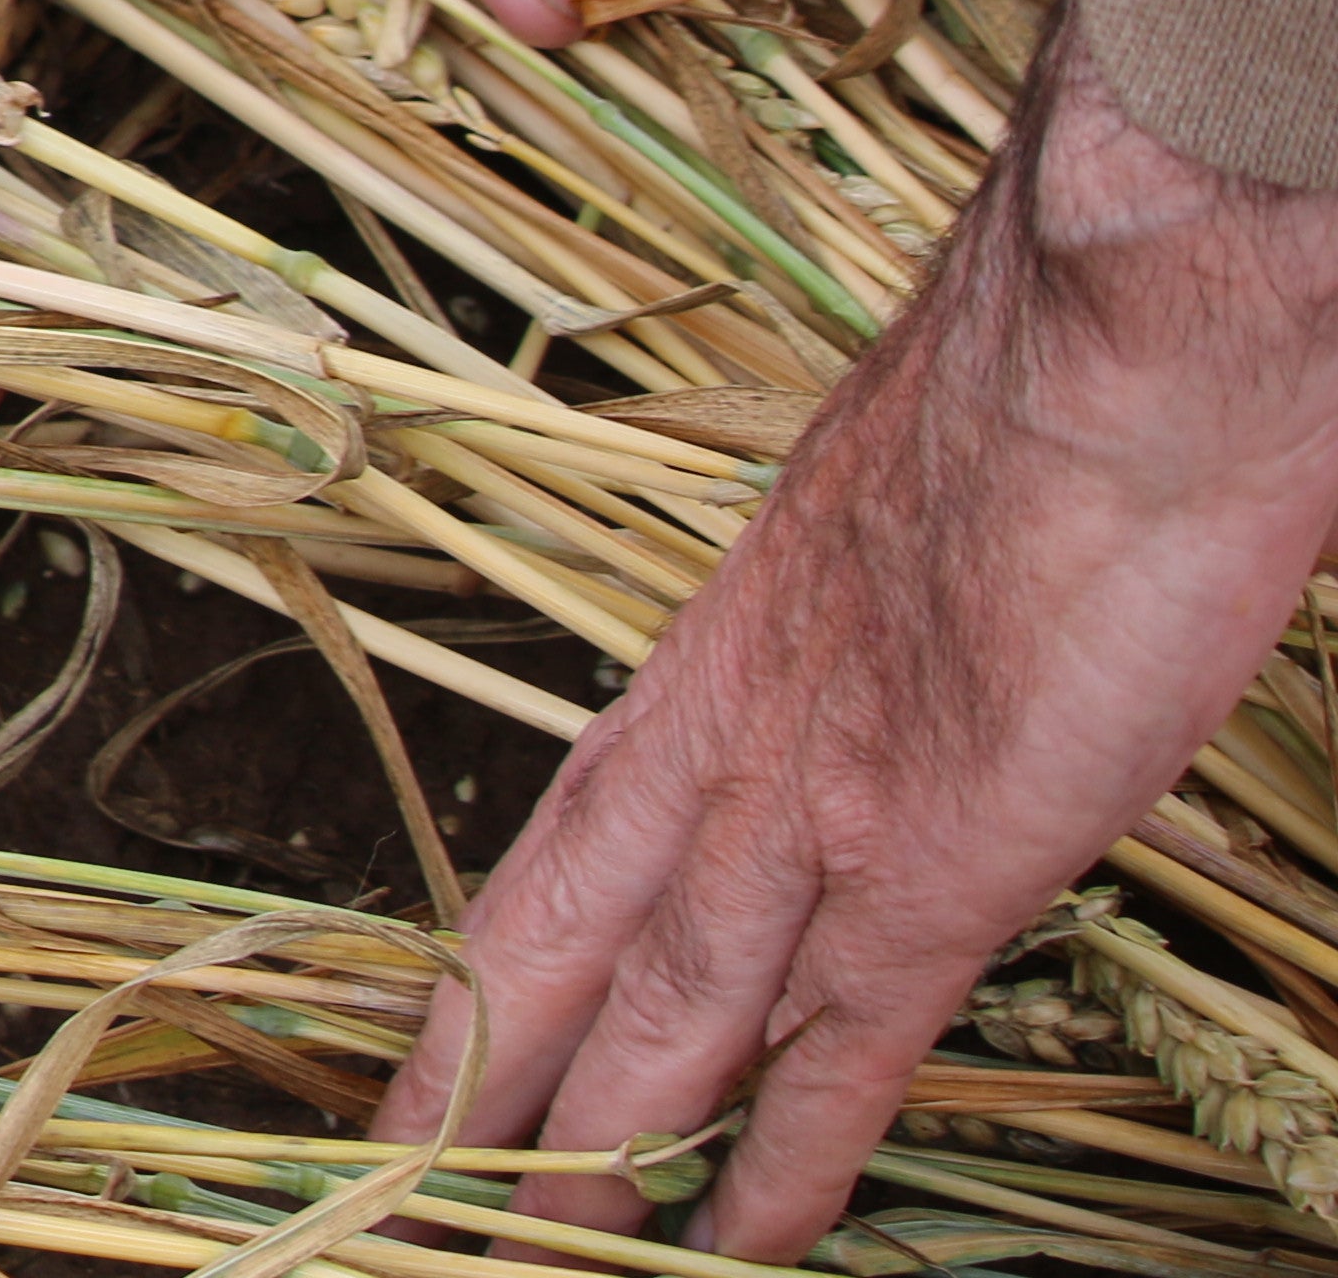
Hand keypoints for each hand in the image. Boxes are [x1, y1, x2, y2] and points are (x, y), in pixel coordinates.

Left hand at [372, 20, 1337, 1254]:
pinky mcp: (939, 859)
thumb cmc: (1040, 389)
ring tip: (511, 1255)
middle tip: (392, 1197)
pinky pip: (842, 1050)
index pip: (567, 835)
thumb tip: (890, 633)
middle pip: (560, 945)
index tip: (434, 1043)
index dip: (495, 959)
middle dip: (476, 1086)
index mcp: (718, 646)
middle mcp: (734, 737)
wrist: (1121, 329)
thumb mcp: (905, 500)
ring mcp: (822, 807)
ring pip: (665, 1021)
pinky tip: (743, 1247)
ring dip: (587, 1155)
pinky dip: (784, 1161)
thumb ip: (869, 599)